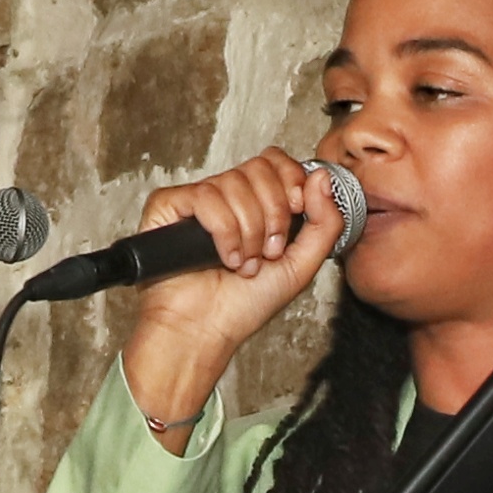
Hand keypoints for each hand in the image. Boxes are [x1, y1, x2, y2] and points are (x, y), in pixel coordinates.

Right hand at [115, 147, 352, 439]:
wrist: (206, 331)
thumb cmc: (245, 306)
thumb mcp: (301, 265)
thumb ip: (323, 223)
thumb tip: (322, 177)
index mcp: (256, 203)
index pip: (276, 161)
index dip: (291, 180)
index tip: (297, 211)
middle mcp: (227, 196)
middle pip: (260, 167)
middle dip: (274, 213)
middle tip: (269, 251)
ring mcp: (198, 199)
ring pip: (235, 183)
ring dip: (249, 232)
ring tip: (243, 264)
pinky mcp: (169, 204)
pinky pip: (206, 196)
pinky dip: (224, 231)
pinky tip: (224, 258)